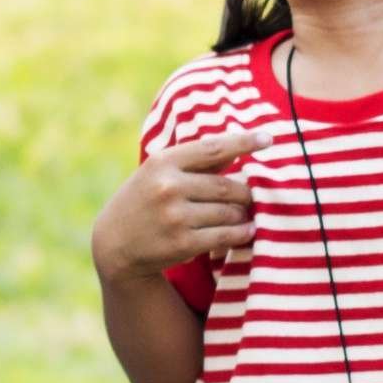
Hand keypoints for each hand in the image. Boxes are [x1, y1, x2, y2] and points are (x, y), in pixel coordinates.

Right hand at [93, 128, 274, 278]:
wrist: (113, 244)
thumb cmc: (142, 201)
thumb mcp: (158, 174)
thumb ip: (195, 162)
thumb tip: (238, 147)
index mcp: (162, 162)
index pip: (213, 148)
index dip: (244, 142)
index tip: (269, 138)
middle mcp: (168, 187)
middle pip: (227, 186)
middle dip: (245, 192)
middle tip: (251, 196)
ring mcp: (175, 217)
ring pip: (229, 212)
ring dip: (243, 214)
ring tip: (245, 214)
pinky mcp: (183, 243)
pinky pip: (225, 235)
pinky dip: (241, 233)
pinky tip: (247, 230)